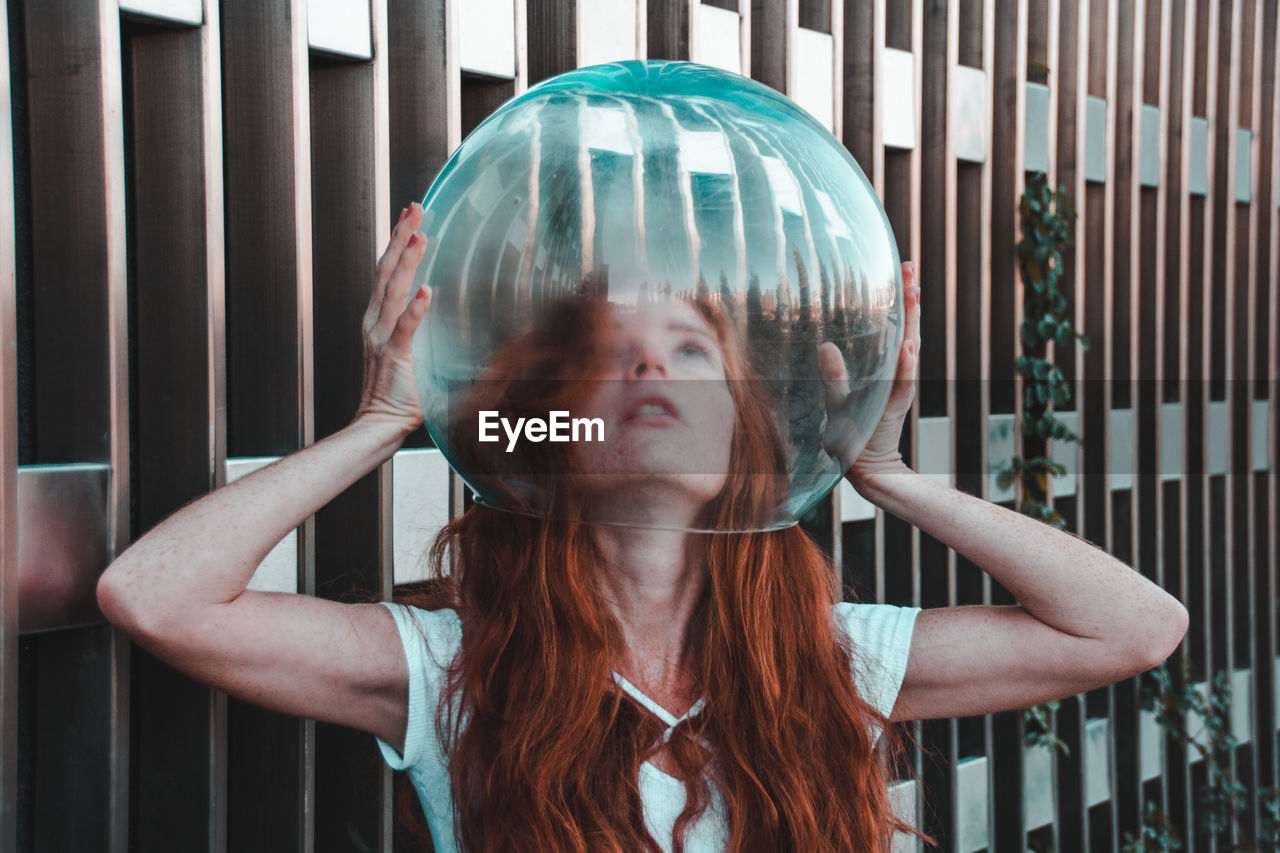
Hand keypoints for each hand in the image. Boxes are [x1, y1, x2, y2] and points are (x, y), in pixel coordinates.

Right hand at [355, 202, 431, 435]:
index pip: (387, 272)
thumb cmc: (400, 393)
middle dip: (400, 236)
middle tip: (415, 208)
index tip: (410, 216)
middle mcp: (375, 322)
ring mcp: (381, 338)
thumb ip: (427, 332)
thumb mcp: (414, 353)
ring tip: (419, 235)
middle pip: (386, 270)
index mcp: (379, 319)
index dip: (397, 241)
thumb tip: (454, 316)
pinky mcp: (394, 356)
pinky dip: (416, 309)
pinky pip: (405, 328)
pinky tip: (426, 290)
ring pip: (393, 290)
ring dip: (407, 261)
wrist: (379, 424)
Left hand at [818, 261, 920, 484]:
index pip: (898, 326)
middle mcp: (897, 373)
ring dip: (912, 322)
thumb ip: (834, 373)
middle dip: (910, 300)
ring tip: (913, 293)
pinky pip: (902, 383)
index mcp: (888, 367)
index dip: (901, 299)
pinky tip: (908, 347)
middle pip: (908, 329)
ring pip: (909, 350)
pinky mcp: (894, 406)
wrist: (864, 464)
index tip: (903, 268)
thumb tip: (825, 346)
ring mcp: (898, 388)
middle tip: (911, 267)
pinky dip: (906, 366)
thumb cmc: (853, 430)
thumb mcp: (839, 397)